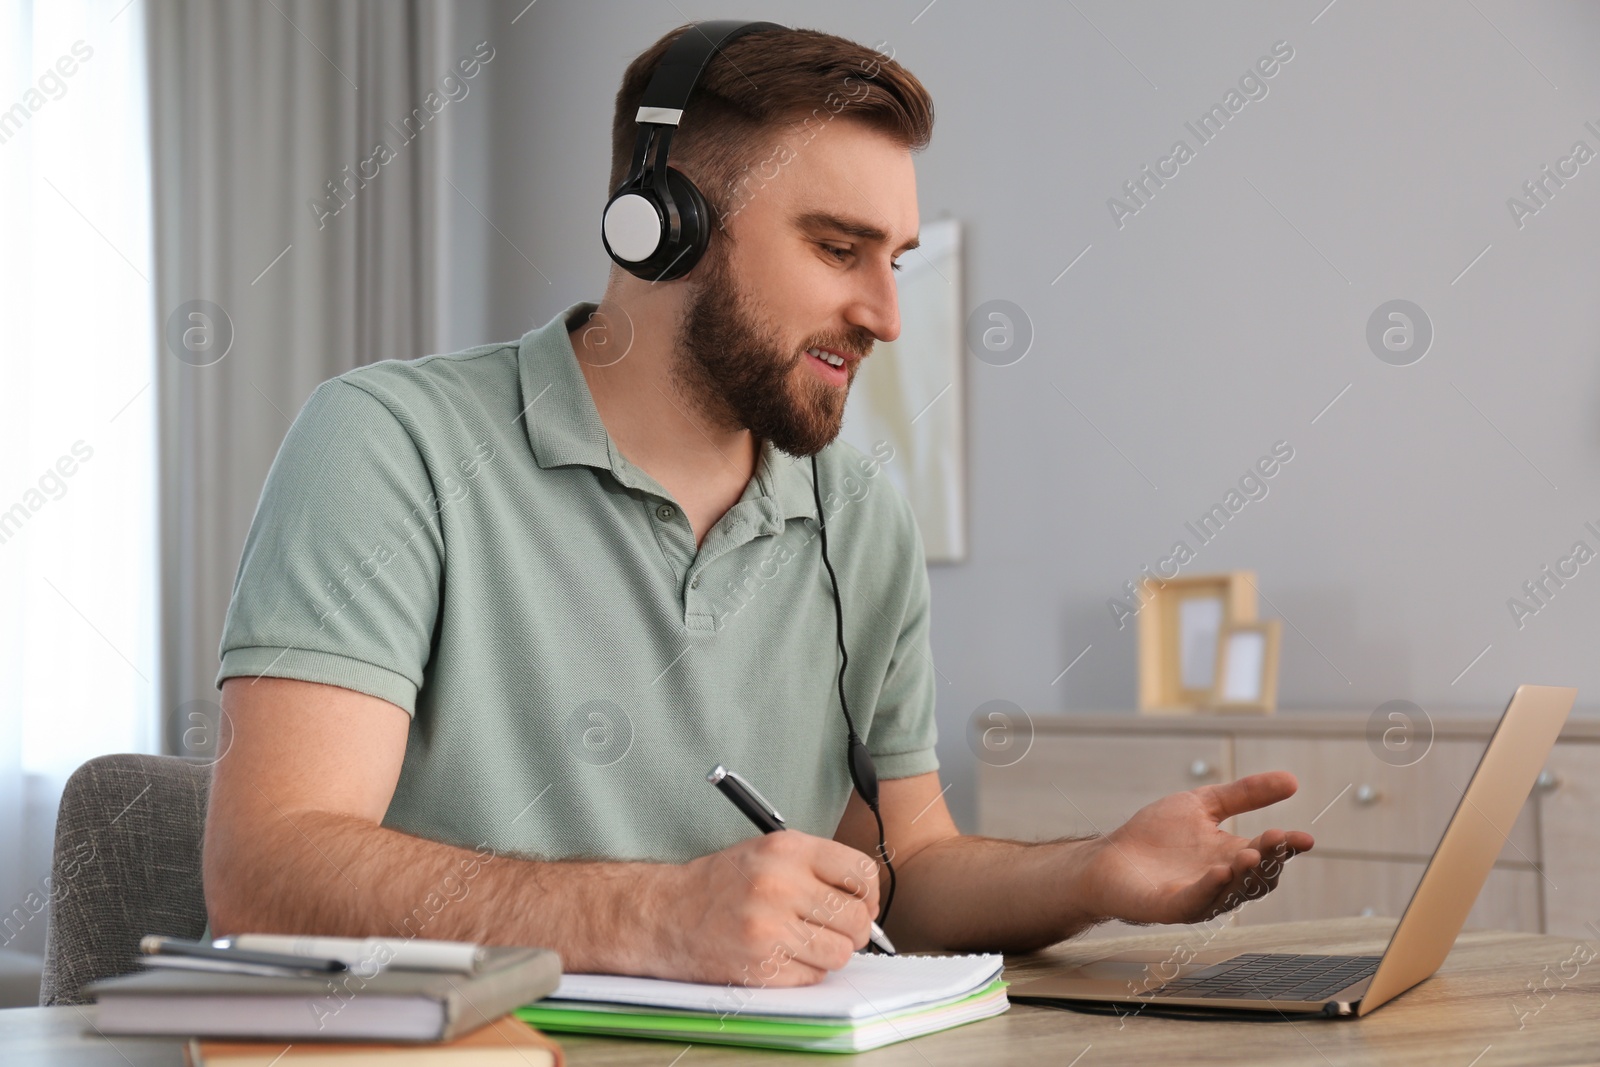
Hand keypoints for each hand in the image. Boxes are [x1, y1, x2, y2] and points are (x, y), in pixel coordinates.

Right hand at [649, 831, 880, 985]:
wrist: (666, 914)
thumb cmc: (721, 883)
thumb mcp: (767, 853)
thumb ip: (817, 868)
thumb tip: (867, 902)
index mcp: (787, 849)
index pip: (861, 872)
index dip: (869, 894)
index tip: (861, 903)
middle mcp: (780, 885)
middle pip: (857, 918)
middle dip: (854, 930)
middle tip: (836, 930)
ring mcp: (770, 928)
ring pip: (840, 952)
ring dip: (829, 954)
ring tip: (805, 943)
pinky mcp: (761, 965)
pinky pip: (813, 977)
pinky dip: (805, 972)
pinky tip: (782, 956)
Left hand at [1080, 772, 1313, 924]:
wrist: (1110, 858)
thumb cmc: (1155, 835)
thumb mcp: (1203, 804)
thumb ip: (1243, 793)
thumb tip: (1292, 780)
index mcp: (1233, 855)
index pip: (1268, 854)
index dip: (1287, 847)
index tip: (1305, 838)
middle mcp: (1224, 880)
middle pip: (1258, 876)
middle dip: (1270, 858)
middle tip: (1278, 839)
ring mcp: (1200, 896)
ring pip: (1233, 891)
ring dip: (1245, 874)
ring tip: (1252, 852)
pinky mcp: (1173, 907)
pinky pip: (1198, 901)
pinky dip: (1210, 887)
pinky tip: (1219, 870)